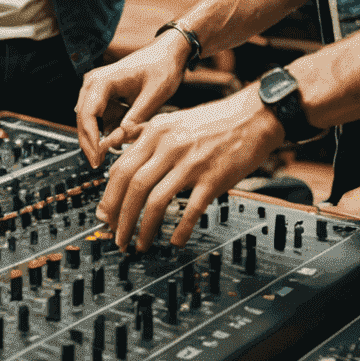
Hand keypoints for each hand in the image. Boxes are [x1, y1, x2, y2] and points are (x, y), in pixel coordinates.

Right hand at [74, 34, 191, 166]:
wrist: (168, 53)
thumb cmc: (162, 67)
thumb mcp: (154, 95)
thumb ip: (136, 117)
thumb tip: (120, 139)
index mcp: (103, 80)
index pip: (87, 114)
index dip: (90, 139)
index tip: (97, 158)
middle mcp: (94, 83)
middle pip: (83, 118)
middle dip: (90, 142)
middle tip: (99, 163)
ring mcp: (98, 89)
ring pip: (89, 120)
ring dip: (99, 136)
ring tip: (116, 150)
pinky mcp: (105, 95)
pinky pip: (100, 117)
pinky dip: (108, 129)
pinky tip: (123, 136)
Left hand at [96, 85, 283, 250]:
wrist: (254, 116)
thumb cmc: (214, 120)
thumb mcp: (173, 119)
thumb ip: (145, 133)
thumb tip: (121, 145)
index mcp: (155, 132)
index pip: (121, 168)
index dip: (109, 196)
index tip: (105, 215)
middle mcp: (169, 146)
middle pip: (133, 186)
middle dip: (120, 216)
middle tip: (116, 236)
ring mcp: (191, 163)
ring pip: (156, 200)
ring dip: (144, 227)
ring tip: (139, 244)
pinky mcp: (214, 179)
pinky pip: (192, 209)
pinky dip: (181, 229)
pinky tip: (175, 241)